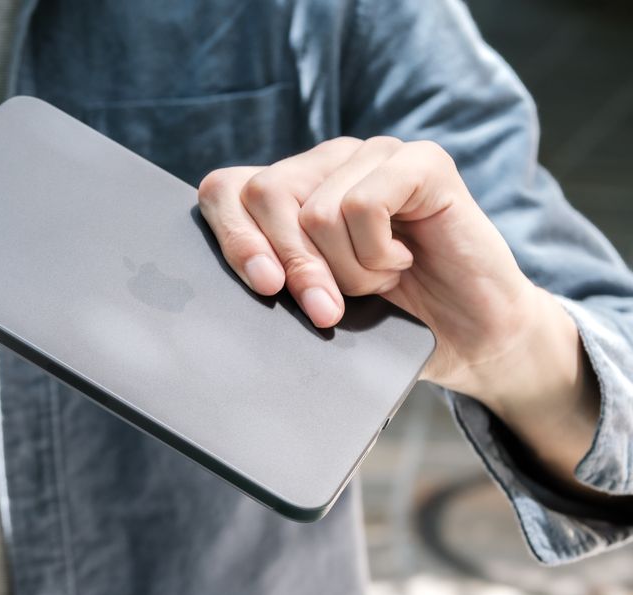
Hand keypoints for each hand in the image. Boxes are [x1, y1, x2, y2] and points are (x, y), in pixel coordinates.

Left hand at [198, 137, 600, 488]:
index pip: (225, 189)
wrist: (472, 338)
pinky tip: (403, 260)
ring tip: (379, 280)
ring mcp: (374, 154)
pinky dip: (378, 251)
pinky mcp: (421, 160)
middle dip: (295, 267)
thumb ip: (273, 278)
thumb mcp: (313, 303)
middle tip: (329, 308)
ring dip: (348, 269)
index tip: (264, 287)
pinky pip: (363, 202)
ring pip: (317, 210)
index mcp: (291, 190)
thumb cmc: (390, 321)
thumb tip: (233, 283)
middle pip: (265, 195)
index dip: (233, 238)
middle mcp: (327, 162)